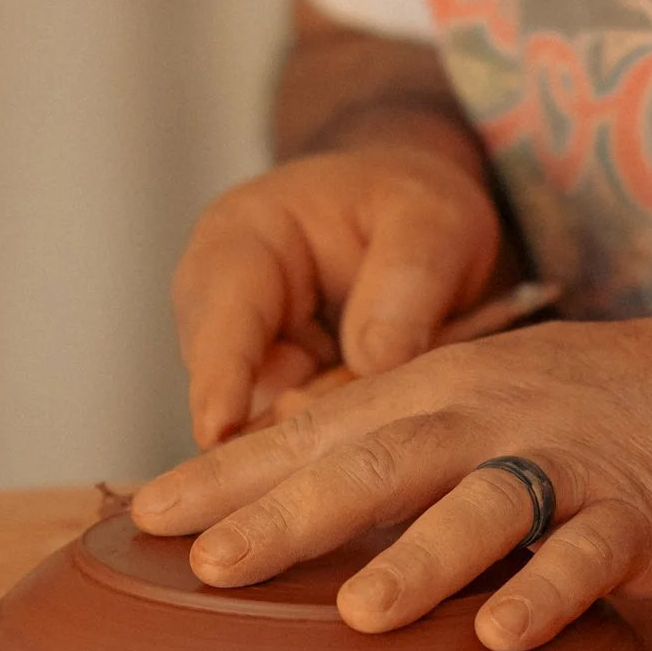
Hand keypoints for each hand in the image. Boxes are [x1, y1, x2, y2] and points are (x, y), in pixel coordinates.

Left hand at [133, 310, 651, 648]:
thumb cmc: (589, 411)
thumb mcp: (478, 401)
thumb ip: (386, 445)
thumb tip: (271, 496)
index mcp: (436, 392)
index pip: (314, 432)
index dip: (230, 473)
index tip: (147, 515)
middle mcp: (489, 416)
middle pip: (377, 463)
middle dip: (289, 514)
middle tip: (214, 565)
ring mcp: (564, 462)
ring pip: (480, 506)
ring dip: (418, 559)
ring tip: (356, 612)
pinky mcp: (636, 513)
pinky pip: (586, 553)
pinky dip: (545, 591)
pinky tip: (504, 634)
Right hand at [171, 136, 501, 451]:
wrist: (417, 227)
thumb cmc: (413, 206)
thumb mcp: (435, 218)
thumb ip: (411, 276)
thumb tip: (375, 360)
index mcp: (241, 238)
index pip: (221, 314)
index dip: (220, 377)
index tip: (216, 432)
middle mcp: (222, 308)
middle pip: (231, 390)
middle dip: (293, 424)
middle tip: (370, 430)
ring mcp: (248, 363)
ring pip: (266, 427)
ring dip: (329, 437)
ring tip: (394, 413)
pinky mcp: (279, 403)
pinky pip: (299, 442)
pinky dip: (343, 444)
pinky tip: (383, 437)